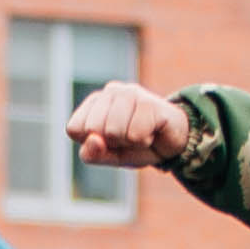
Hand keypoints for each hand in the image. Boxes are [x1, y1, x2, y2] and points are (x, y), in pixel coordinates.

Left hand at [62, 80, 195, 171]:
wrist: (175, 141)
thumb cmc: (138, 146)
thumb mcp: (110, 156)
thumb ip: (93, 154)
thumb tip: (92, 139)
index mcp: (95, 102)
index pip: (74, 128)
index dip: (93, 143)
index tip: (110, 141)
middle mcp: (111, 92)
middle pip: (93, 129)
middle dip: (112, 143)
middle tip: (128, 137)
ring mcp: (131, 93)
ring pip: (114, 132)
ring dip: (129, 142)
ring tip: (140, 134)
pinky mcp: (150, 102)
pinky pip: (136, 134)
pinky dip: (144, 141)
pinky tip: (152, 131)